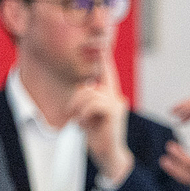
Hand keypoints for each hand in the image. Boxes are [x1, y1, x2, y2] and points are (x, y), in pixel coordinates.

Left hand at [68, 55, 133, 184]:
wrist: (108, 155)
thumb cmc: (97, 134)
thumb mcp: (87, 114)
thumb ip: (87, 98)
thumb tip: (82, 87)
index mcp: (110, 93)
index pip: (106, 69)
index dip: (104, 54)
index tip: (102, 36)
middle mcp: (115, 95)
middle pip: (90, 85)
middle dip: (76, 100)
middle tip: (73, 116)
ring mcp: (116, 104)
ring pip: (89, 94)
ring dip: (77, 109)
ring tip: (78, 122)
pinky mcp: (114, 113)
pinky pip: (93, 104)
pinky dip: (83, 115)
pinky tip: (83, 126)